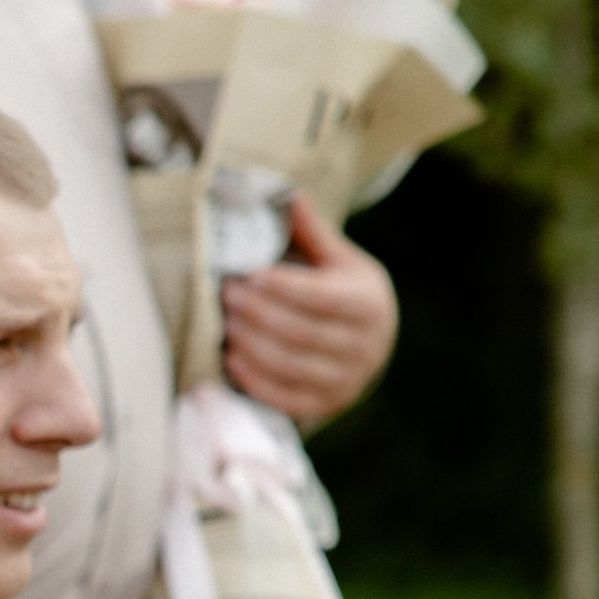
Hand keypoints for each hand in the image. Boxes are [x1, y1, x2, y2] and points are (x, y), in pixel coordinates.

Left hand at [219, 191, 396, 427]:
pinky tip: (231, 358)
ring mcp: (346, 381)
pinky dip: (254, 380)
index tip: (248, 274)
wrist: (372, 344)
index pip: (320, 297)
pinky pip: (285, 398)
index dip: (282, 287)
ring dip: (250, 344)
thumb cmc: (347, 294)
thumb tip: (285, 192)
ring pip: (290, 365)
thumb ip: (312, 232)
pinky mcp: (326, 406)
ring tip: (226, 323)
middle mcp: (363, 346)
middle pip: (300, 331)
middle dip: (257, 313)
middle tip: (226, 294)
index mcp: (368, 303)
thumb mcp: (340, 261)